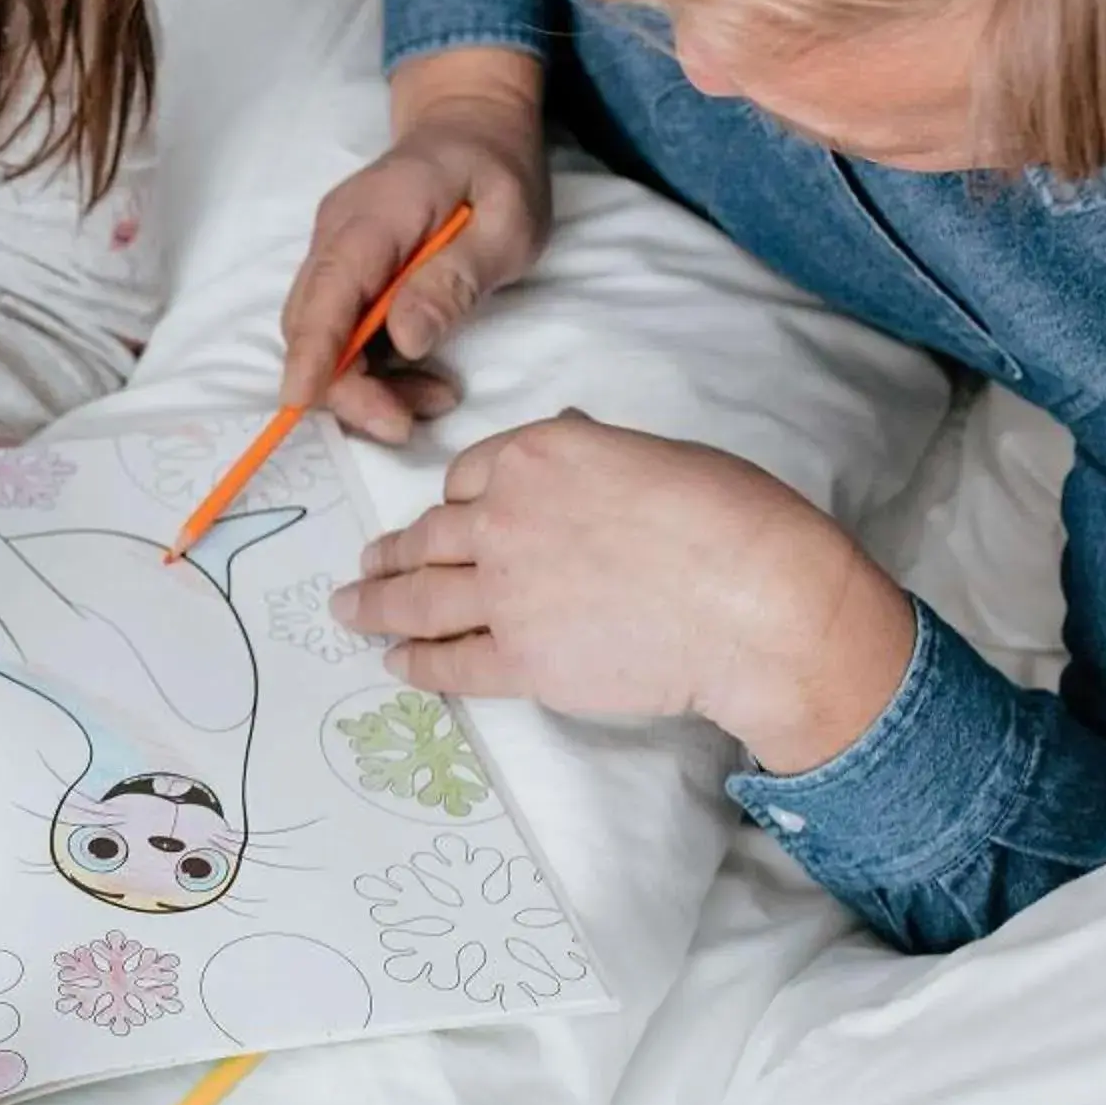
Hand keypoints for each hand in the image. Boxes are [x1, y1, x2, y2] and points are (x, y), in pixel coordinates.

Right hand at [282, 46, 552, 438]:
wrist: (470, 122)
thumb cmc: (497, 170)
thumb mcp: (508, 223)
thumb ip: (456, 279)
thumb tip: (405, 339)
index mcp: (376, 215)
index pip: (328, 290)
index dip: (311, 350)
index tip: (301, 399)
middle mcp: (337, 234)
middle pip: (311, 323)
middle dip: (346, 387)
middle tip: (408, 423)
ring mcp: (334, 251)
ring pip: (321, 334)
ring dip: (365, 383)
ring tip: (435, 398)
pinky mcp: (344, 269)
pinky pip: (340, 329)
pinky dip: (373, 366)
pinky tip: (422, 377)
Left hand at [331, 412, 918, 772]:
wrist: (756, 600)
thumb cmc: (730, 518)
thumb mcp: (656, 455)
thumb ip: (594, 456)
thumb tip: (572, 441)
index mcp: (538, 457)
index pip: (466, 478)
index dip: (454, 502)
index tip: (443, 519)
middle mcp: (506, 519)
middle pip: (428, 537)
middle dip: (392, 553)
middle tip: (368, 563)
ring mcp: (506, 593)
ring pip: (417, 598)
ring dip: (374, 604)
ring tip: (349, 609)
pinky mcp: (521, 660)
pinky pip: (450, 662)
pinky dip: (416, 664)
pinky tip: (395, 663)